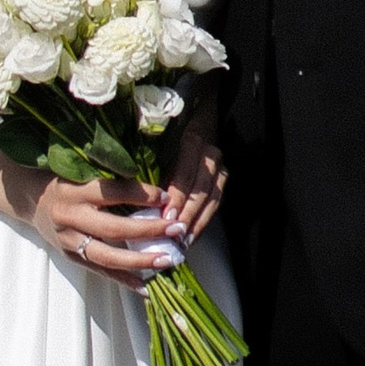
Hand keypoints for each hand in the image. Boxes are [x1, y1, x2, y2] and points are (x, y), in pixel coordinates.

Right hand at [23, 167, 175, 281]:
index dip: (139, 194)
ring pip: (107, 256)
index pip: (111, 192)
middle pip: (113, 227)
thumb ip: (109, 180)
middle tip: (175, 229)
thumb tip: (150, 188)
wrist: (30, 199)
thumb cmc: (63, 179)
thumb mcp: (80, 171)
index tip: (165, 196)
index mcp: (75, 190)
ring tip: (166, 261)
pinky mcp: (71, 258)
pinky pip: (100, 272)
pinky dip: (123, 280)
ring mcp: (70, 241)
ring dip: (139, 261)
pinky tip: (146, 286)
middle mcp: (71, 217)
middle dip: (147, 230)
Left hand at [158, 121, 226, 246]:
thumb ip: (157, 169)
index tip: (167, 216)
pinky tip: (192, 236)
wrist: (199, 124)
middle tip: (175, 235)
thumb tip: (141, 200)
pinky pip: (216, 203)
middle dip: (188, 214)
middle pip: (201, 189)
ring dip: (197, 222)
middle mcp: (211, 154)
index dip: (178, 196)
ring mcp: (220, 167)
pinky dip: (204, 221)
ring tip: (183, 241)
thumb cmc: (170, 136)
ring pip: (212, 199)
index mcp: (194, 140)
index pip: (186, 172)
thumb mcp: (162, 145)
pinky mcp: (223, 179)